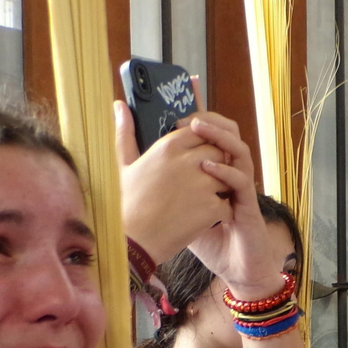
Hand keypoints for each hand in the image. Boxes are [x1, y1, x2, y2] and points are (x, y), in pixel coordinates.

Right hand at [116, 100, 231, 265]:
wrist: (133, 241)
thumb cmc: (125, 203)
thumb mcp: (123, 164)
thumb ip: (125, 132)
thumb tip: (119, 105)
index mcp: (168, 146)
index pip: (201, 131)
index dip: (203, 143)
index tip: (197, 156)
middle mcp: (188, 161)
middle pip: (219, 151)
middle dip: (216, 164)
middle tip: (204, 180)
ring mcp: (203, 184)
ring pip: (227, 176)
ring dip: (221, 187)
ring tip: (202, 200)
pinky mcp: (211, 207)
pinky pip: (228, 204)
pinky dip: (221, 212)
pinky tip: (204, 218)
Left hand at [180, 114, 289, 301]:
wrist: (235, 269)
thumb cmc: (210, 241)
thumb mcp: (179, 210)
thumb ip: (166, 189)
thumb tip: (136, 171)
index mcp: (215, 172)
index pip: (210, 136)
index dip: (199, 117)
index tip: (177, 109)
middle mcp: (231, 175)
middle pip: (228, 134)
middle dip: (210, 120)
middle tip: (187, 117)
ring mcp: (241, 189)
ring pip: (238, 150)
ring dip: (219, 136)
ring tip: (198, 128)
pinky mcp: (248, 205)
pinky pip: (241, 181)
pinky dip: (225, 170)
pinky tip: (207, 167)